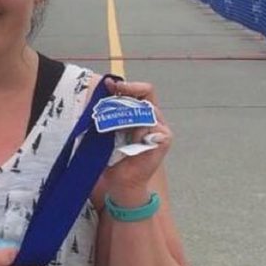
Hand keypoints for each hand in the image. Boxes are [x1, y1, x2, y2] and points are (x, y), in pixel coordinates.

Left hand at [98, 76, 172, 202]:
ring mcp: (162, 129)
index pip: (143, 90)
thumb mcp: (110, 129)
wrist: (121, 181)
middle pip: (146, 96)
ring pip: (147, 111)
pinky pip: (151, 127)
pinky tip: (132, 145)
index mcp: (143, 113)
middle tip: (109, 103)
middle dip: (126, 97)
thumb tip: (102, 93)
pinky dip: (138, 133)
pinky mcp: (164, 139)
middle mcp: (155, 118)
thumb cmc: (115, 156)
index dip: (128, 85)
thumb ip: (112, 112)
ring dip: (129, 119)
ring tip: (119, 133)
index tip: (110, 84)